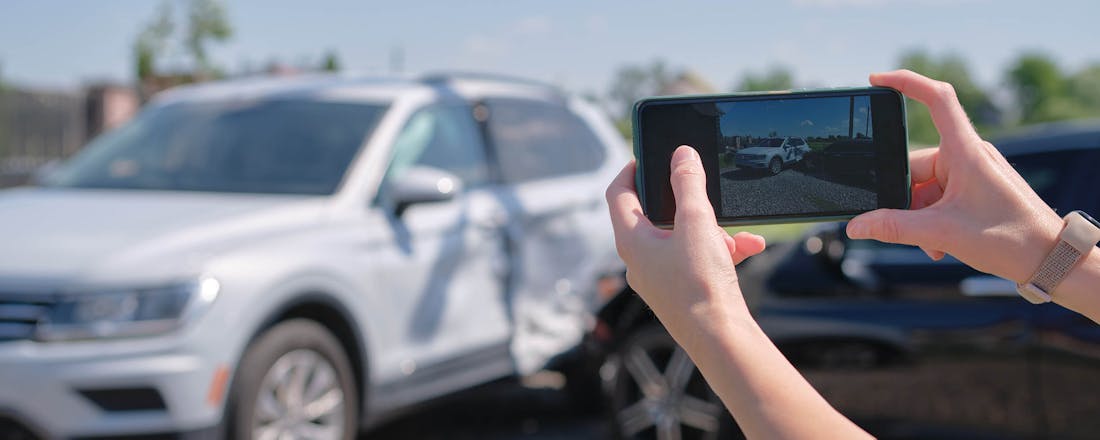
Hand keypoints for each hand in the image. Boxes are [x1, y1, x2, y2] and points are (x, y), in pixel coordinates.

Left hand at [606, 146, 765, 343]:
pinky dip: (721, 250)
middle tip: (703, 190)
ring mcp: (660, 278)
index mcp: (631, 241)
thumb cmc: (700, 284)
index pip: (618, 194)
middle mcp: (639, 260)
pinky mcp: (681, 292)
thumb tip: (681, 155)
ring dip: (712, 230)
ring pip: (682, 238)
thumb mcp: (697, 222)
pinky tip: (749, 247)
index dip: (630, 169)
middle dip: (687, 203)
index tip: (646, 155)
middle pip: (654, 216)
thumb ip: (688, 183)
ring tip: (736, 234)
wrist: (720, 339)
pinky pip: (698, 260)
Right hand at [847, 70, 1062, 283]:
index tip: (877, 80)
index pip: (936, 100)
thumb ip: (893, 227)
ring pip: (925, 187)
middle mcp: (968, 155)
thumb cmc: (1011, 238)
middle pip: (916, 165)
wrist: (1051, 259)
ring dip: (921, 217)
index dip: (906, 82)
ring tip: (934, 244)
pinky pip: (940, 196)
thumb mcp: (942, 233)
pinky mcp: (976, 188)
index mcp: (964, 152)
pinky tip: (940, 244)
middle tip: (913, 229)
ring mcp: (973, 172)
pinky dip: (934, 219)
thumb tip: (857, 225)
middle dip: (906, 200)